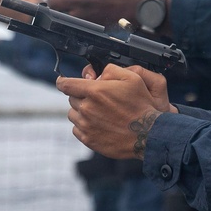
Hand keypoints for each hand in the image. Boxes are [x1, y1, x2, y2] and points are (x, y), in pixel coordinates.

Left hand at [36, 0, 152, 25]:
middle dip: (48, 1)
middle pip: (54, 2)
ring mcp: (85, 13)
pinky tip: (71, 18)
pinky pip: (74, 23)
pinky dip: (70, 20)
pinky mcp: (92, 24)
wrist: (140, 5)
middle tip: (46, 1)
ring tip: (57, 10)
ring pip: (62, 14)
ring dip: (58, 12)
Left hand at [56, 64, 174, 158]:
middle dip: (81, 96)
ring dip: (81, 112)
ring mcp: (86, 125)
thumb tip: (95, 74)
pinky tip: (98, 125)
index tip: (63, 82)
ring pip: (73, 114)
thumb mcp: (132, 78)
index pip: (66, 84)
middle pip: (71, 98)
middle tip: (97, 100)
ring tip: (98, 113)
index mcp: (95, 91)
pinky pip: (76, 129)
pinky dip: (83, 126)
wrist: (147, 133)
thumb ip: (110, 70)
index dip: (63, 81)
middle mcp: (87, 108)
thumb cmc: (141, 106)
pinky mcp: (88, 140)